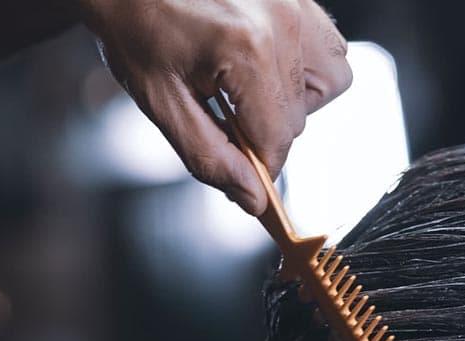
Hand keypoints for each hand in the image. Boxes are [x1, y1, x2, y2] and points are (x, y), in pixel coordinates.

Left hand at [78, 0, 351, 213]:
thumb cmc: (134, 22)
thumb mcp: (161, 101)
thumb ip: (209, 156)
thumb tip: (251, 197)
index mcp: (246, 50)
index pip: (277, 140)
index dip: (259, 165)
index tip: (244, 170)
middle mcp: (281, 23)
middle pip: (301, 118)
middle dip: (265, 129)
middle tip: (225, 113)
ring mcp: (295, 4)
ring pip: (330, 83)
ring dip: (297, 100)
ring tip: (252, 88)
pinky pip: (329, 47)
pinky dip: (306, 65)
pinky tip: (268, 64)